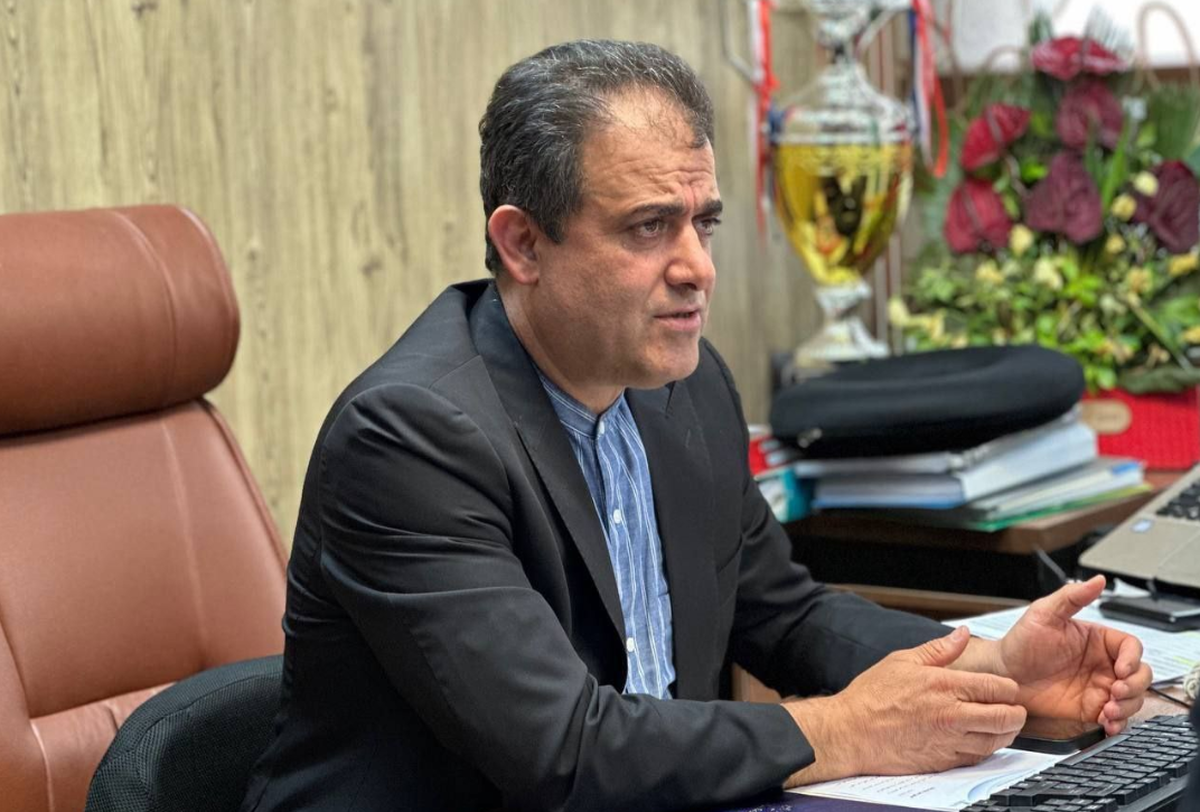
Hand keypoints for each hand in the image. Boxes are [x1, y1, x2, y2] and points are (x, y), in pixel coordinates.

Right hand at [784, 626, 1026, 785]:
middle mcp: (951, 715)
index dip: (1009, 689)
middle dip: (1016, 713)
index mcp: (944, 685)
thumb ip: (939, 649)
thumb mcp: (903, 660)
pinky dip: (986, 749)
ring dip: (1005, 733)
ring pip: (996, 741)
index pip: (997, 687)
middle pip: (1006, 717)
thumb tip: (963, 634)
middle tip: (1014, 710)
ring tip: (1001, 725)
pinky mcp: (943, 762)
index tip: (1007, 689)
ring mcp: (949, 741)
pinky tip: (980, 740)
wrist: (850, 733)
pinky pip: (978, 758)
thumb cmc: (871, 697)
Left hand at [994, 575, 1152, 734]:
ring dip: (1128, 706)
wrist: (1002, 675)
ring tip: (1108, 710)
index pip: (1131, 647)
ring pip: (1132, 698)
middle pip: (1140, 675)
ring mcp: (1098, 688)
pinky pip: (1115, 719)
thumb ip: (1072, 598)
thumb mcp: (1044, 614)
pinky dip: (1118, 724)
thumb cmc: (1020, 642)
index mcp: (1097, 640)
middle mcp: (1102, 664)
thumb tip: (1097, 581)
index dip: (1132, 659)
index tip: (1120, 668)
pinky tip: (1107, 723)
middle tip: (1115, 692)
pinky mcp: (1090, 709)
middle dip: (1135, 685)